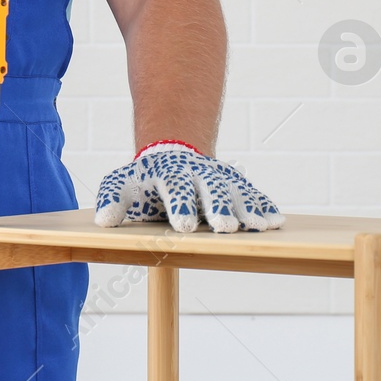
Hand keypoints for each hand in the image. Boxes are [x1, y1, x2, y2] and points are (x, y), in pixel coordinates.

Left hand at [94, 140, 285, 233]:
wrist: (171, 153)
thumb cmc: (144, 180)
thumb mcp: (121, 184)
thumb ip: (111, 200)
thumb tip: (104, 220)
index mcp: (170, 175)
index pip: (175, 190)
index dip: (180, 206)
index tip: (182, 227)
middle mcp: (198, 175)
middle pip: (210, 189)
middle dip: (218, 207)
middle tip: (225, 227)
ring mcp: (218, 178)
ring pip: (235, 191)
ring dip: (247, 208)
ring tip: (259, 227)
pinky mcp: (234, 185)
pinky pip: (252, 194)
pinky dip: (264, 206)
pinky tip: (276, 222)